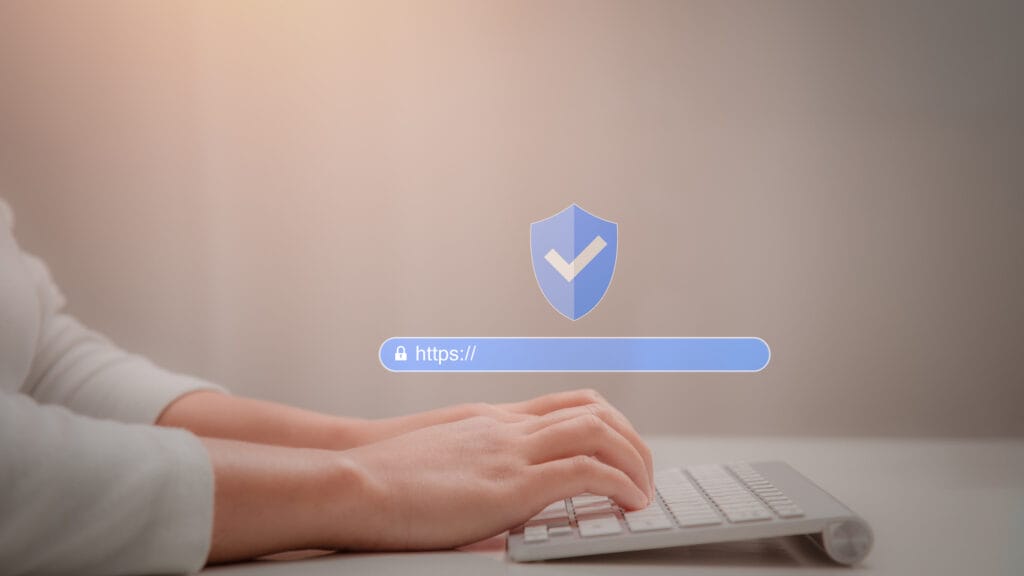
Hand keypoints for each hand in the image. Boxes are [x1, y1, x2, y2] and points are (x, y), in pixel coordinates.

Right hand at [339, 410, 651, 549]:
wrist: (351, 477)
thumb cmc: (380, 474)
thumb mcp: (437, 454)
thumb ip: (471, 460)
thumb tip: (488, 488)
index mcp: (492, 420)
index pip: (568, 403)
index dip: (607, 423)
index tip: (622, 449)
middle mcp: (508, 427)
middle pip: (593, 410)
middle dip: (631, 439)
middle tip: (643, 472)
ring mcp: (510, 451)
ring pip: (599, 433)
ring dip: (635, 460)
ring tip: (644, 492)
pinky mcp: (510, 486)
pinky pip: (585, 472)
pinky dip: (619, 484)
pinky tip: (629, 504)